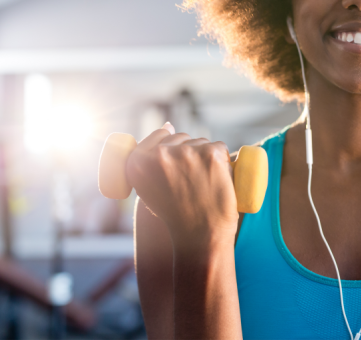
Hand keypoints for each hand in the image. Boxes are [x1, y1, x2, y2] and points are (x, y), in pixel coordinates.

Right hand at [126, 122, 238, 250]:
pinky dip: (223, 161)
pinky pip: (220, 148)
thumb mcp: (149, 188)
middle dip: (189, 154)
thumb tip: (169, 124)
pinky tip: (217, 180)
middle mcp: (160, 154)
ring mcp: (186, 153)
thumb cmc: (177, 214)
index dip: (170, 146)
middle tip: (191, 182)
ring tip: (203, 184)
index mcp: (137, 162)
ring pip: (201, 142)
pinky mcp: (211, 154)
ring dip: (206, 157)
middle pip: (182, 137)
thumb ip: (151, 159)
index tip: (176, 165)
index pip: (159, 134)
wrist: (201, 235)